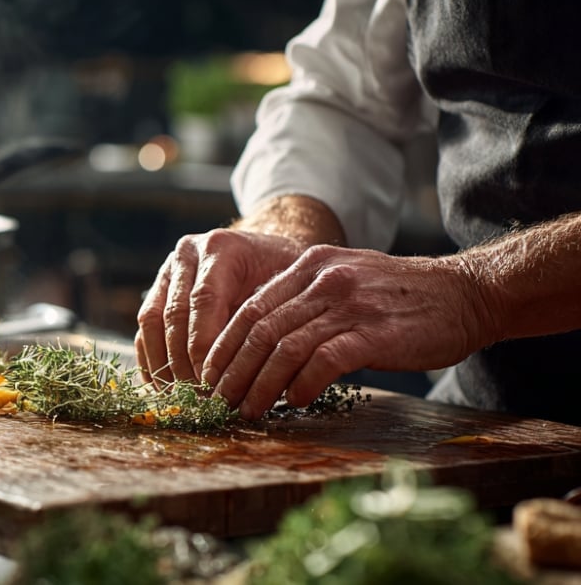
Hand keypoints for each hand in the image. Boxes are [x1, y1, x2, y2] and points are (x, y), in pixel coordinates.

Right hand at [135, 229, 305, 385]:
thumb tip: (247, 371)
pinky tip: (163, 386)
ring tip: (178, 396)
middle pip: (173, 313)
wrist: (267, 250)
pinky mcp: (157, 288)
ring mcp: (168, 269)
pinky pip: (145, 326)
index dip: (203, 344)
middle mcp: (188, 254)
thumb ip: (264, 320)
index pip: (204, 299)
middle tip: (197, 396)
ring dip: (162, 362)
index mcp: (221, 248)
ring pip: (151, 320)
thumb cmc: (284, 273)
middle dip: (182, 361)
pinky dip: (151, 357)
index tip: (211, 381)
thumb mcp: (287, 287)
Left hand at [201, 245, 490, 418]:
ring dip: (259, 384)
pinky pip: (324, 360)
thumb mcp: (343, 283)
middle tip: (219, 400)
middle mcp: (324, 280)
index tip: (209, 376)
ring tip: (248, 409)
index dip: (224, 346)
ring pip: (285, 347)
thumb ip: (303, 305)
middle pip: (259, 329)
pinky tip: (293, 401)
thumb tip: (259, 349)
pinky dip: (302, 384)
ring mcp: (349, 304)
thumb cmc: (400, 298)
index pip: (250, 308)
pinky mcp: (375, 332)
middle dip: (232, 370)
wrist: (465, 293)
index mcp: (309, 266)